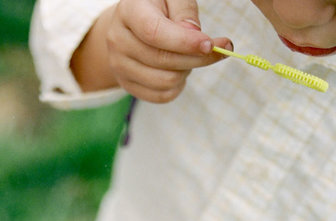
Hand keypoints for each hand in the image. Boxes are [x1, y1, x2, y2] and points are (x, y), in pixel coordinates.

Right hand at [90, 0, 229, 101]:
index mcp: (129, 11)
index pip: (155, 33)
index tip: (210, 44)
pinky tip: (180, 70)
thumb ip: (184, 10)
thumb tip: (193, 35)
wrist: (127, 27)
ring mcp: (120, 66)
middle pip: (164, 60)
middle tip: (218, 49)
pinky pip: (162, 96)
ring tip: (190, 56)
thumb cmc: (156, 7)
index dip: (184, 42)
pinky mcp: (127, 85)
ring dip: (187, 71)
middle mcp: (118, 40)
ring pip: (166, 81)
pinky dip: (178, 85)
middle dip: (198, 58)